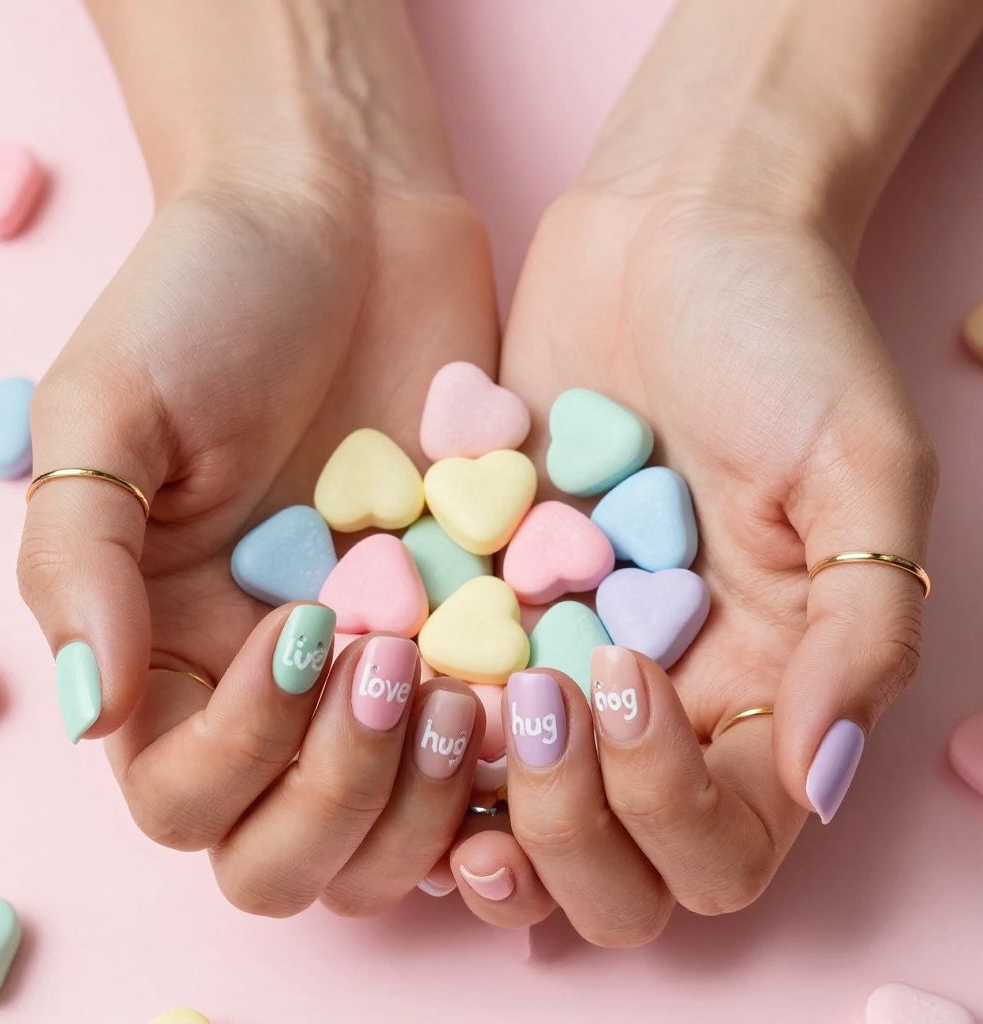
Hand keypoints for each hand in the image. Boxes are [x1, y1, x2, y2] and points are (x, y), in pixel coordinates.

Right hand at [17, 1, 497, 916]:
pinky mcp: (471, 631)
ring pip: (394, 838)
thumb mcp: (106, 411)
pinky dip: (516, 761)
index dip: (241, 755)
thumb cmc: (209, 297)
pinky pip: (497, 759)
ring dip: (427, 804)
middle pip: (289, 855)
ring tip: (469, 693)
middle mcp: (273, 687)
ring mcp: (381, 668)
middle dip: (340, 800)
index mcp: (173, 651)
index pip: (185, 799)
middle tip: (396, 670)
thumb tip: (89, 717)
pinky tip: (539, 694)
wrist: (345, 221)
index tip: (302, 622)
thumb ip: (77, 564)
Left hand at [446, 162, 935, 944]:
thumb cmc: (782, 333)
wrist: (669, 231)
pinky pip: (441, 709)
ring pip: (516, 811)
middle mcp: (660, 692)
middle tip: (528, 717)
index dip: (671, 807)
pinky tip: (376, 692)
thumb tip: (823, 780)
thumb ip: (861, 627)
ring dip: (471, 809)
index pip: (725, 836)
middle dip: (569, 830)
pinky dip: (408, 730)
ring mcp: (564, 652)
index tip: (624, 673)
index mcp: (759, 682)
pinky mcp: (484, 598)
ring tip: (436, 738)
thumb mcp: (859, 465)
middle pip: (617, 863)